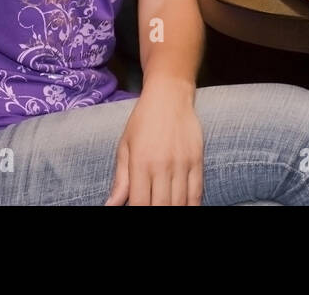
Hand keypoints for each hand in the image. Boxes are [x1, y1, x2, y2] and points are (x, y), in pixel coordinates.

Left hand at [105, 80, 202, 205]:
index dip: (138, 213)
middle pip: (161, 206)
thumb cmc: (143, 121)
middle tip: (152, 208)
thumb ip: (120, 180)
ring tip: (166, 207)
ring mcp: (182, 164)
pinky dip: (191, 205)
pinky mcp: (197, 160)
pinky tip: (185, 208)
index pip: (139, 203)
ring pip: (180, 202)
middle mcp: (162, 165)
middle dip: (155, 212)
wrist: (169, 95)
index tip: (137, 212)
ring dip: (173, 210)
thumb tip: (111, 205)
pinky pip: (197, 192)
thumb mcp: (125, 147)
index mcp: (140, 163)